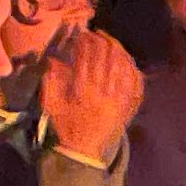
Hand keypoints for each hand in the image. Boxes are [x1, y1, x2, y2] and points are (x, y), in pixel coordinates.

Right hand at [39, 27, 144, 162]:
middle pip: (106, 60)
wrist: (84, 151)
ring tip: (111, 41)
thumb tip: (53, 60)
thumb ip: (51, 82)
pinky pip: (134, 83)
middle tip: (97, 34)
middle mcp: (103, 94)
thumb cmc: (66, 127)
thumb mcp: (52, 106)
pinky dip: (131, 68)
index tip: (82, 35)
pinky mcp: (127, 106)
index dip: (85, 43)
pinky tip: (126, 59)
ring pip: (122, 68)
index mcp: (83, 92)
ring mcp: (118, 100)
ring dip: (118, 51)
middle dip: (101, 43)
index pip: (86, 59)